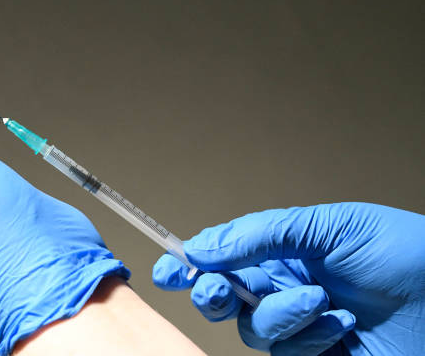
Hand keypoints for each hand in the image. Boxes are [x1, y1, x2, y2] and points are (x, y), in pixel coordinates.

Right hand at [152, 203, 424, 354]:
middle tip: (218, 291)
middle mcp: (282, 287)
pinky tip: (340, 325)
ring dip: (280, 316)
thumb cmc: (401, 252)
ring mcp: (298, 324)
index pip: (220, 256)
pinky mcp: (315, 355)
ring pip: (251, 330)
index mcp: (281, 250)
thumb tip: (202, 247)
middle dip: (211, 296)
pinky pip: (286, 353)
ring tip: (321, 301)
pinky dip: (308, 338)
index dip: (187, 263)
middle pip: (221, 299)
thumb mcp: (328, 226)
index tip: (168, 270)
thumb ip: (261, 234)